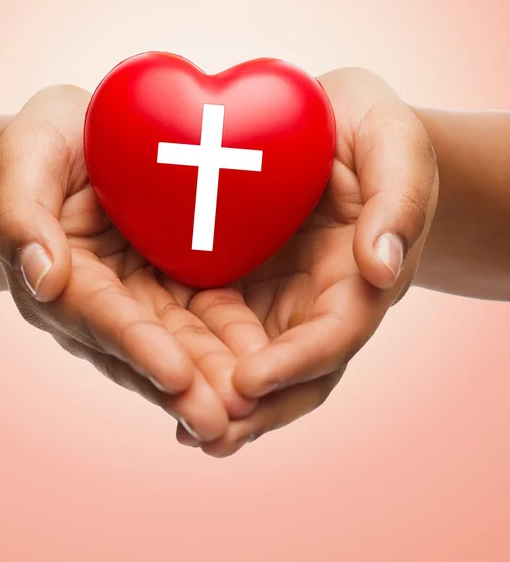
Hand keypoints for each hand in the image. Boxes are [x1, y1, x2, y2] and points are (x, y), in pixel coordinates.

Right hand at [0, 85, 264, 442]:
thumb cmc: (48, 145)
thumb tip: (42, 278)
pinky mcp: (174, 287)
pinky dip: (231, 347)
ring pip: (179, 346)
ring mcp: (141, 299)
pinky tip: (265, 370)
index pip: (100, 317)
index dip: (137, 346)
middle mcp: (103, 303)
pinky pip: (205, 320)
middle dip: (183, 387)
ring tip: (250, 413)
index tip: (175, 377)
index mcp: (62, 278)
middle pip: (144, 349)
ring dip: (213, 380)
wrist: (82, 143)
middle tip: (223, 423)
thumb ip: (22, 214)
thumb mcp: (26, 156)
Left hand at [177, 67, 438, 456]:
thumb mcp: (393, 145)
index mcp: (359, 279)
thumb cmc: (367, 132)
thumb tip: (382, 268)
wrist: (327, 126)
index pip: (335, 336)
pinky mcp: (239, 290)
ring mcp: (277, 302)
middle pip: (294, 375)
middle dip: (255, 409)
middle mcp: (317, 304)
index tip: (249, 382)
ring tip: (182, 428)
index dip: (296, 363)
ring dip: (222, 402)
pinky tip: (162, 379)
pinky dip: (196, 363)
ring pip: (253, 366)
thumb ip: (398, 199)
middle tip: (207, 434)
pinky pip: (217, 334)